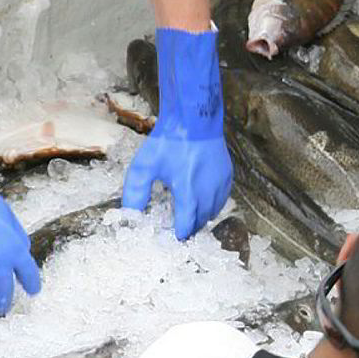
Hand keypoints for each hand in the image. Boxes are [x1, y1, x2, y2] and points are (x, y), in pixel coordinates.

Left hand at [122, 27, 231, 239]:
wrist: (194, 120)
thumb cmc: (169, 142)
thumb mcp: (144, 167)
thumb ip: (135, 194)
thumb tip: (130, 215)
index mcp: (188, 192)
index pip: (186, 226)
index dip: (177, 235)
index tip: (170, 237)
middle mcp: (208, 191)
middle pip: (200, 222)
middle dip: (188, 227)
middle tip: (176, 228)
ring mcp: (221, 184)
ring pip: (212, 213)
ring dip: (200, 217)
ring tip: (187, 215)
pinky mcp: (228, 177)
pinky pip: (221, 200)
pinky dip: (211, 204)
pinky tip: (200, 200)